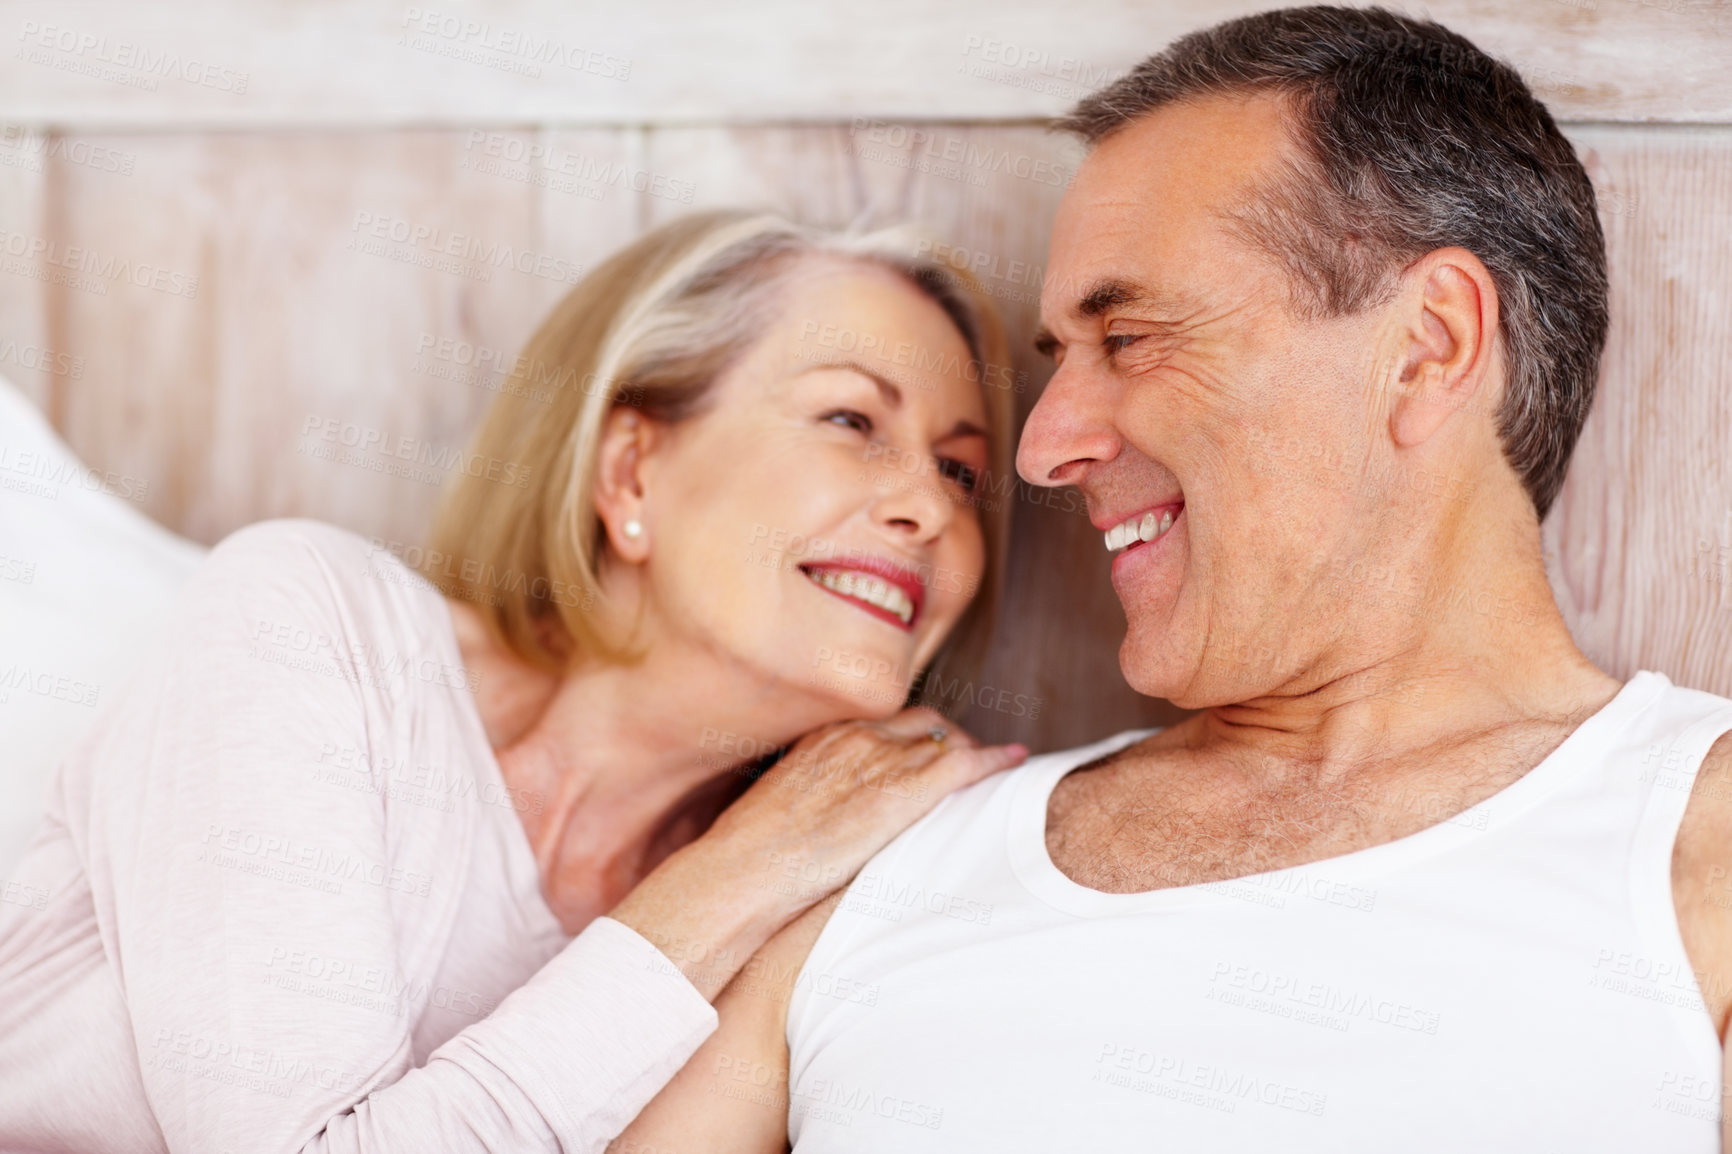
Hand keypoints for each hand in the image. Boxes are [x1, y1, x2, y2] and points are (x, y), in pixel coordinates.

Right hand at [609, 707, 1025, 998]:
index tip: (930, 749)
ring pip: (947, 742)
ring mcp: (881, 760)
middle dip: (949, 739)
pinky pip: (964, 764)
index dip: (916, 735)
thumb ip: (812, 796)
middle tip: (967, 765)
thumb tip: (822, 820)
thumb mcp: (781, 806)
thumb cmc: (752, 853)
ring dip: (972, 755)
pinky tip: (1015, 762)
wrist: (745, 868)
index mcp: (823, 735)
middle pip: (923, 724)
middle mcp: (855, 736)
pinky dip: (995, 759)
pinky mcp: (902, 792)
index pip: (887, 720)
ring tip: (991, 772)